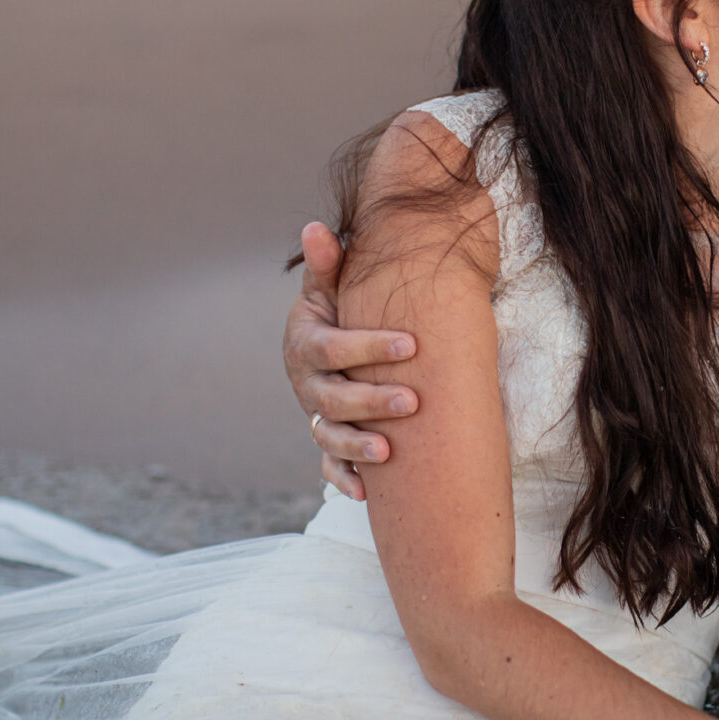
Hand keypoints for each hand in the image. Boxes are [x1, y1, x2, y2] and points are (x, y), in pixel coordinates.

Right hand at [283, 222, 418, 498]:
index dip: (368, 346)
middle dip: (370, 401)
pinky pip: (329, 465)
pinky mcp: (328, 439)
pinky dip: (344, 479)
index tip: (411, 344)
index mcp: (306, 342)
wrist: (333, 341)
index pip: (332, 347)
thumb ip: (330, 263)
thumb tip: (317, 227)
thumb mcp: (332, 286)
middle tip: (412, 401)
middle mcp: (306, 382)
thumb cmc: (342, 308)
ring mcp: (315, 414)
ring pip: (328, 435)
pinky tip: (368, 493)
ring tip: (388, 452)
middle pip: (331, 397)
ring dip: (355, 446)